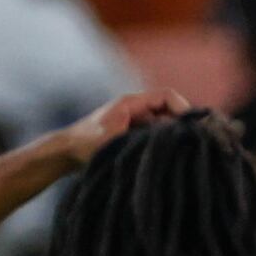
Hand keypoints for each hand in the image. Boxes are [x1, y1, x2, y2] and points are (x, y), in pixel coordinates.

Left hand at [46, 86, 191, 163]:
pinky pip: (154, 137)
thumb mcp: (114, 138)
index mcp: (130, 103)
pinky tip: (164, 159)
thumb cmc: (84, 144)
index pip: (167, 96)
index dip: (183, 108)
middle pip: (169, 111)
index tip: (192, 127)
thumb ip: (142, 136)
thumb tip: (173, 136)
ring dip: (171, 138)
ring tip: (178, 153)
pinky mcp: (132, 136)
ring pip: (163, 126)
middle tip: (191, 143)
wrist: (63, 154)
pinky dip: (162, 145)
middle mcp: (135, 110)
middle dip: (181, 125)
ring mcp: (134, 123)